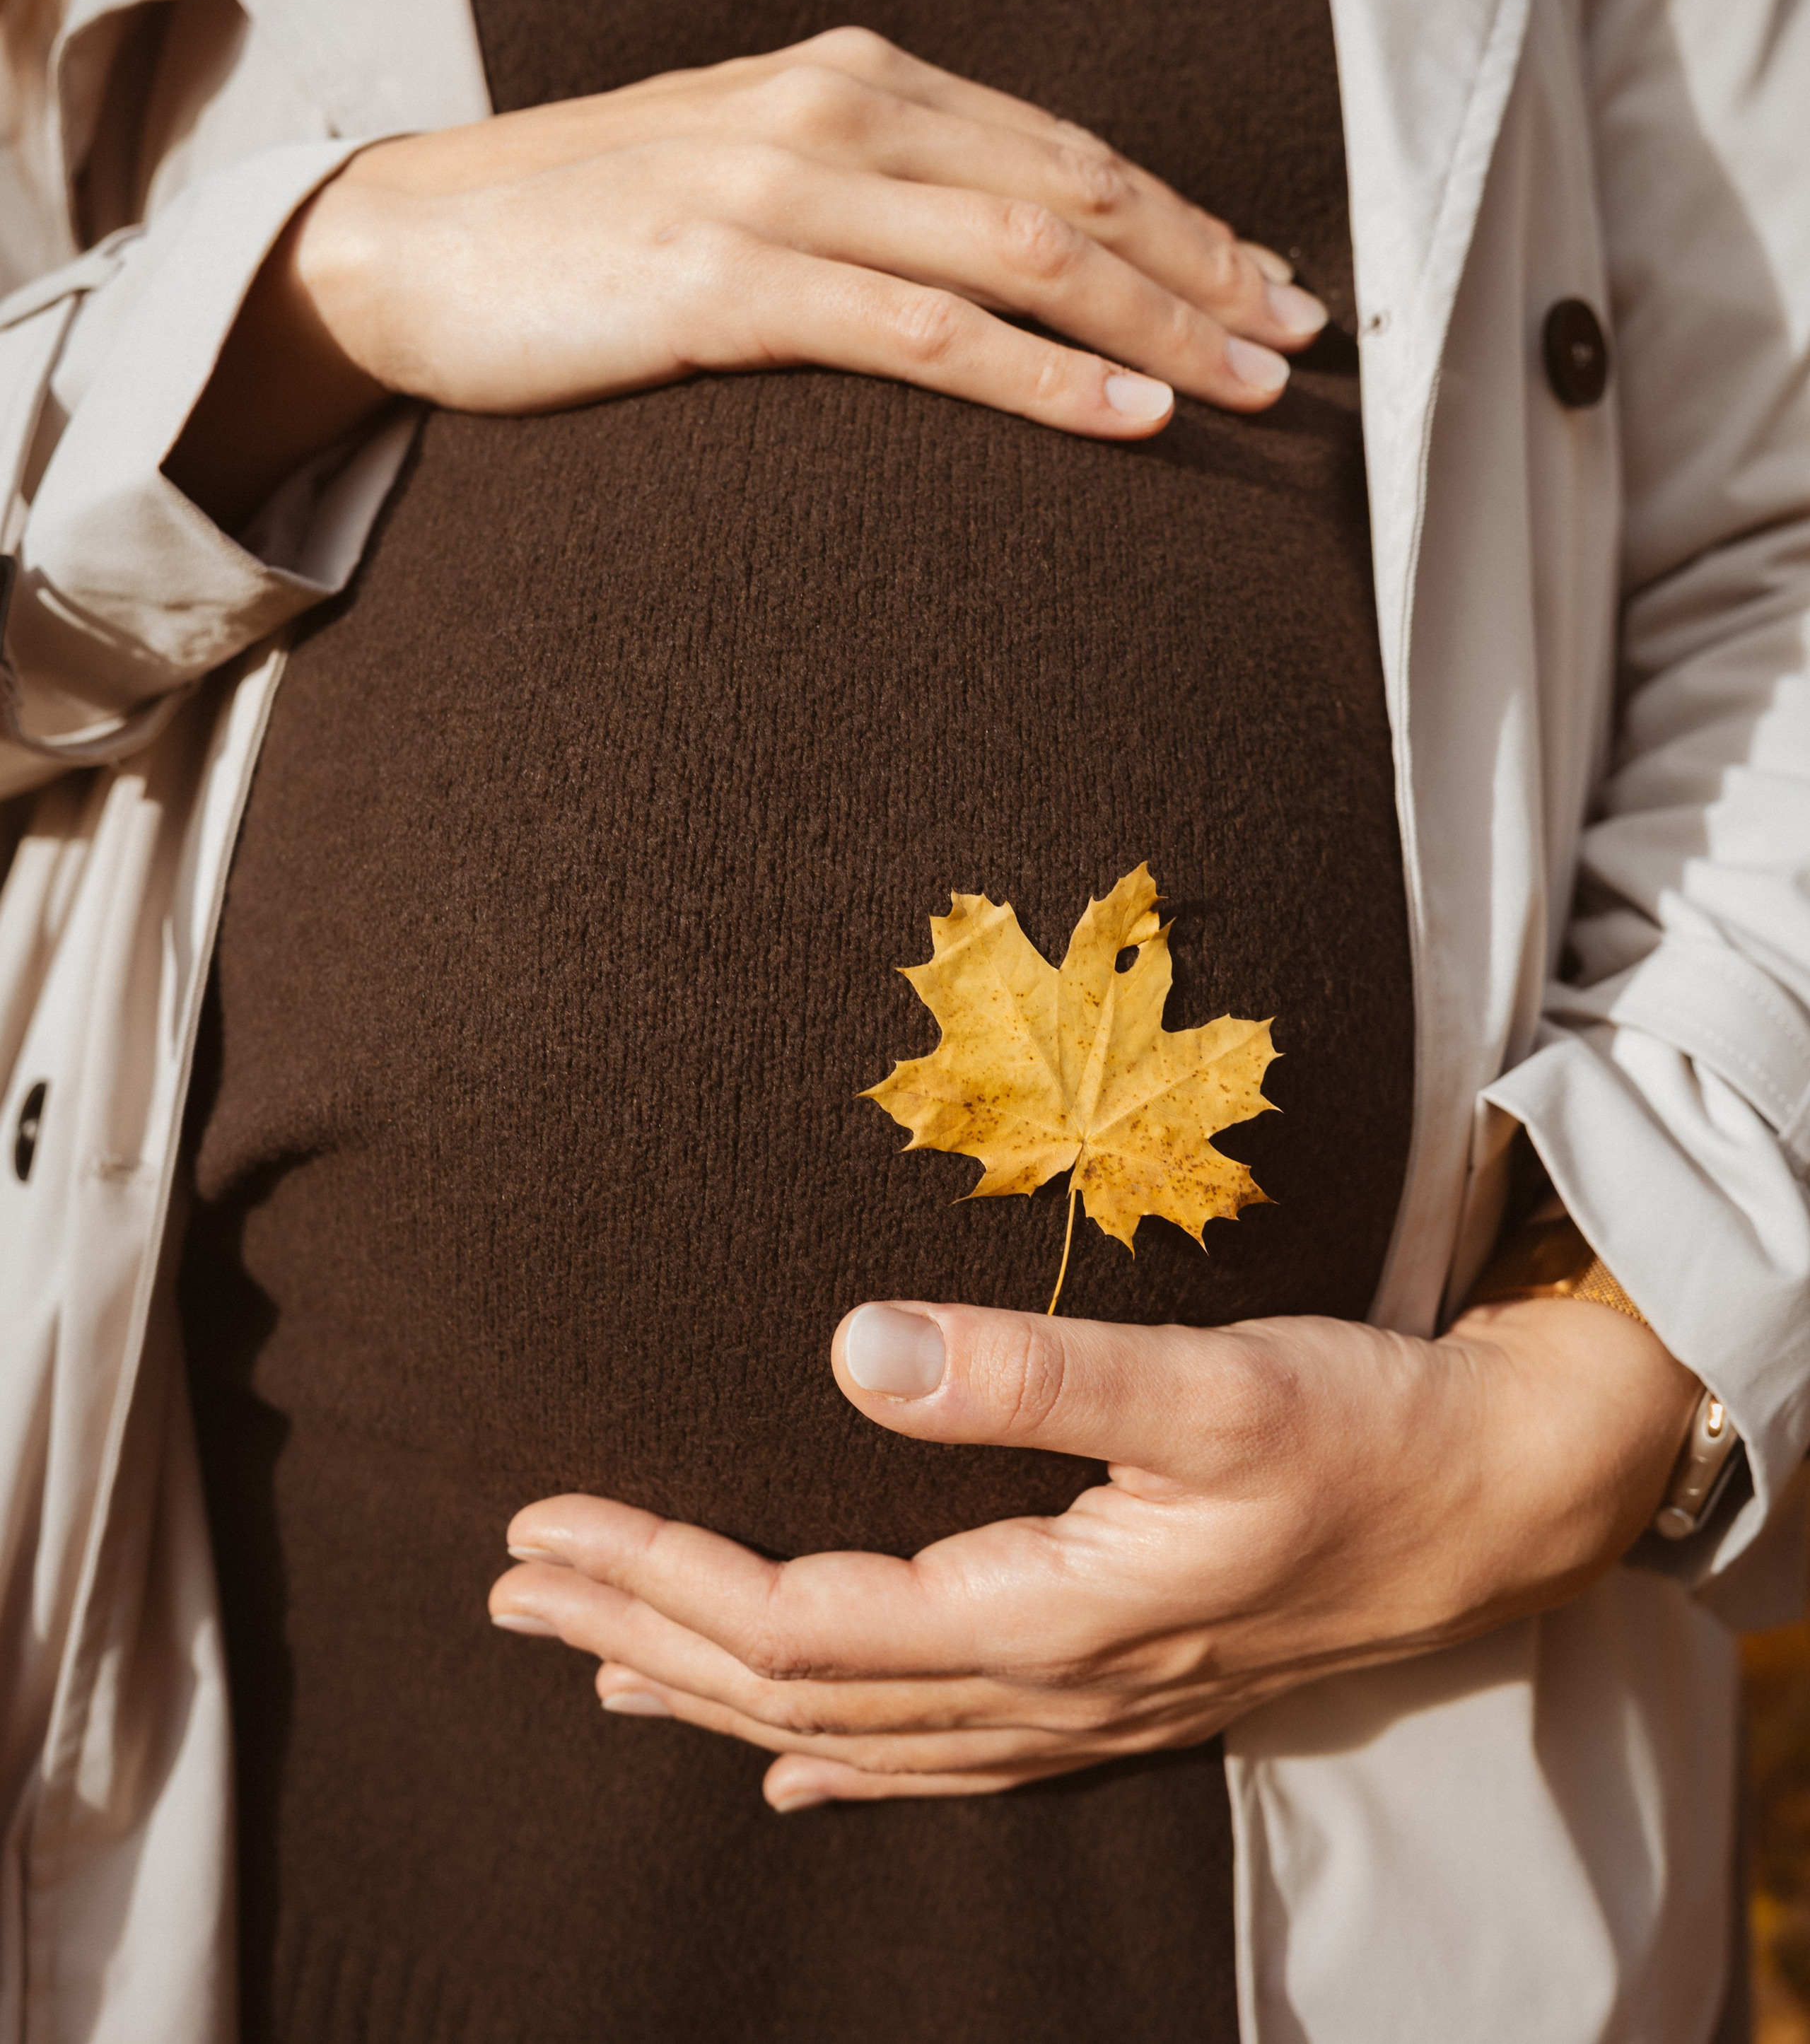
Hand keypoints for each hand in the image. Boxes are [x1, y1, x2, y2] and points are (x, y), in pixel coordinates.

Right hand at [169, 26, 1326, 525]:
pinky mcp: (728, 286)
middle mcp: (834, 112)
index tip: (1267, 281)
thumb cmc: (586, 226)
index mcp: (851, 81)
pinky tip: (1123, 417)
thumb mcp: (747, 175)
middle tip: (1297, 340)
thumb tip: (990, 258)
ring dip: (1155, 324)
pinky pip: (924, 335)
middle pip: (1071, 191)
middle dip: (1203, 268)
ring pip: (1022, 253)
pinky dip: (1038, 376)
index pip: (1059, 147)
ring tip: (1248, 385)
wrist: (411, 245)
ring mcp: (780, 193)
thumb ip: (868, 193)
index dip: (1182, 217)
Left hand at [487, 1294, 1698, 1809]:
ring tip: (597, 1663)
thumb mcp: (1209, 1381)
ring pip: (850, 1731)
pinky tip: (784, 1763)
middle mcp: (1045, 1691)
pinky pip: (934, 1754)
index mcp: (1044, 1616)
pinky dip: (836, 1754)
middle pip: (794, 1687)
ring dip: (711, 1691)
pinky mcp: (1112, 1691)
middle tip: (515, 1583)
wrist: (1497, 1502)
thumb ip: (1032, 1371)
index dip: (658, 1577)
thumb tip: (852, 1347)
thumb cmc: (1358, 1427)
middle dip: (642, 1633)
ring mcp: (1079, 1710)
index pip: (796, 1623)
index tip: (549, 1524)